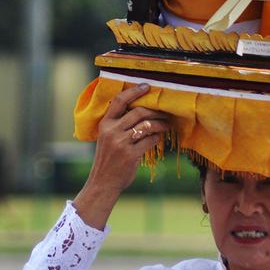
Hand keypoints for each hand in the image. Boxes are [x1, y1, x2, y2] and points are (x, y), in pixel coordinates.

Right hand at [72, 84, 170, 229]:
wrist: (103, 182)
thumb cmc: (108, 159)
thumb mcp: (107, 138)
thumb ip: (119, 125)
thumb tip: (141, 111)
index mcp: (104, 124)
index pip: (119, 101)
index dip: (134, 91)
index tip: (147, 86)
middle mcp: (111, 131)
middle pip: (138, 112)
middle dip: (155, 110)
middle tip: (165, 112)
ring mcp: (121, 143)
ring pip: (147, 126)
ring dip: (160, 124)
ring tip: (166, 124)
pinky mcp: (130, 155)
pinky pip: (150, 141)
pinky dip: (157, 138)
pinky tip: (158, 138)